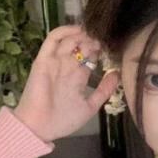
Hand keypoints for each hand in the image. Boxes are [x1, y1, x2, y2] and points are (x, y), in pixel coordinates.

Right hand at [18, 26, 112, 144]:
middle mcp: (67, 66)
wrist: (40, 127)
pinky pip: (53, 39)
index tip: (110, 49)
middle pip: (81, 46)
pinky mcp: (44, 58)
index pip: (89, 57)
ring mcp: (55, 61)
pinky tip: (78, 30)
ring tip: (93, 36)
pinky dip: (65, 30)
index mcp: (77, 77)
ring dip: (82, 35)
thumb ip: (103, 91)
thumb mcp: (90, 107)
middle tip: (103, 41)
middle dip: (93, 41)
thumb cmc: (63, 120)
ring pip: (69, 40)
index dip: (99, 51)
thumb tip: (117, 74)